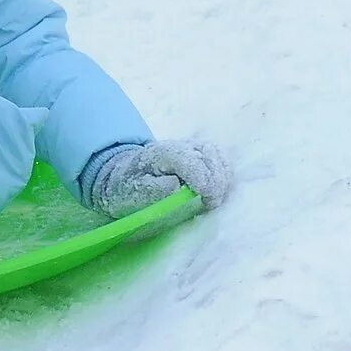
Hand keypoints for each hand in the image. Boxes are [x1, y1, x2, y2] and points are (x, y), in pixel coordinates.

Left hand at [84, 138, 231, 217]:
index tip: (207, 201)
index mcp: (161, 153)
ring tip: (214, 199)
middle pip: (209, 155)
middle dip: (215, 181)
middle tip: (211, 204)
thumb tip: (175, 185)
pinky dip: (224, 175)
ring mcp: (192, 148)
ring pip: (217, 155)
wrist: (126, 178)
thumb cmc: (129, 189)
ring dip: (222, 178)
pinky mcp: (200, 155)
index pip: (189, 160)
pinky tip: (217, 191)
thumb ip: (153, 189)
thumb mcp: (132, 192)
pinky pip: (220, 160)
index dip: (202, 180)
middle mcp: (179, 146)